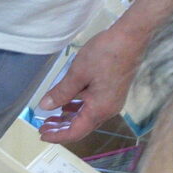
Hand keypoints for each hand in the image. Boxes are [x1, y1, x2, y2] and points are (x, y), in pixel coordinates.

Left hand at [37, 25, 146, 143]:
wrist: (131, 36)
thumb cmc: (106, 53)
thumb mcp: (77, 74)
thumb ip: (60, 93)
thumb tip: (44, 106)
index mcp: (99, 109)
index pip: (75, 133)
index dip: (57, 136)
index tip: (41, 135)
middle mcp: (107, 110)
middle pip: (81, 127)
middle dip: (60, 129)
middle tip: (42, 127)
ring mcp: (111, 102)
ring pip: (86, 117)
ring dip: (68, 118)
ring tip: (50, 117)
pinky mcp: (112, 93)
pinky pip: (92, 107)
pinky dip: (77, 108)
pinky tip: (66, 103)